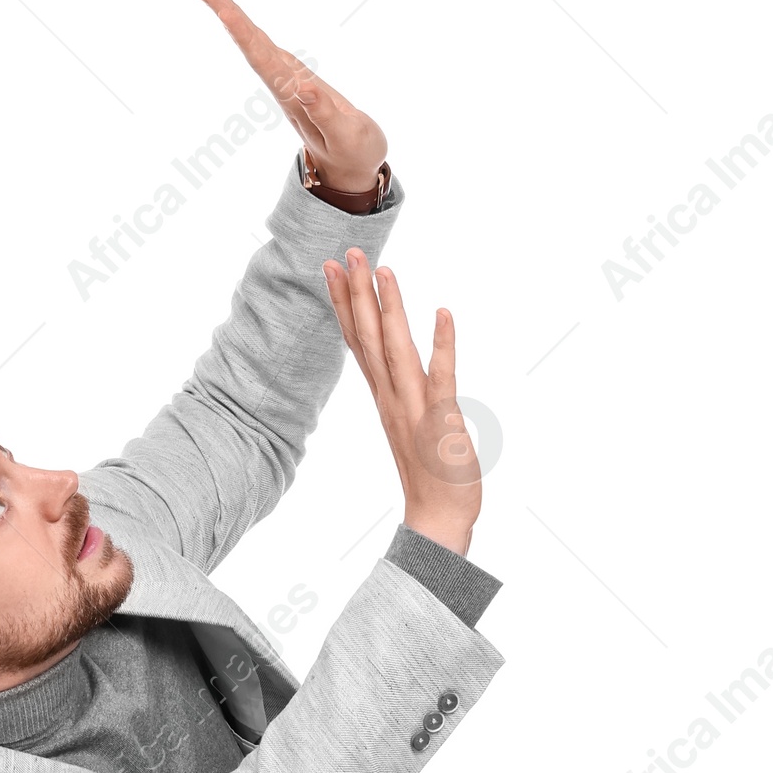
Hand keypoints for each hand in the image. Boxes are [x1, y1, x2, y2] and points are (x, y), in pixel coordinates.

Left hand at [195, 0, 386, 201]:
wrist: (351, 171)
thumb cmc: (353, 154)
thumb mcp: (348, 137)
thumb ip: (326, 114)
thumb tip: (304, 87)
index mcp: (294, 98)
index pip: (264, 61)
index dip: (243, 34)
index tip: (222, 11)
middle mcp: (286, 87)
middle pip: (254, 47)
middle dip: (229, 15)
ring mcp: (290, 83)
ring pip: (258, 46)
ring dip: (233, 19)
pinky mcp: (297, 80)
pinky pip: (269, 51)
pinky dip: (249, 33)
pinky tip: (234, 20)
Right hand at [322, 252, 481, 556]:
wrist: (439, 520)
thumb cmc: (429, 473)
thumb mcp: (408, 422)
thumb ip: (402, 391)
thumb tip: (396, 364)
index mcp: (385, 397)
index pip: (358, 342)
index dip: (344, 304)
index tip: (330, 267)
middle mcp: (393, 398)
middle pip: (370, 339)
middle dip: (357, 294)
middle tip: (348, 251)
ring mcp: (415, 410)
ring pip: (396, 351)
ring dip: (389, 309)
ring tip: (382, 269)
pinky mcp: (441, 422)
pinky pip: (442, 378)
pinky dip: (443, 345)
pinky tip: (443, 312)